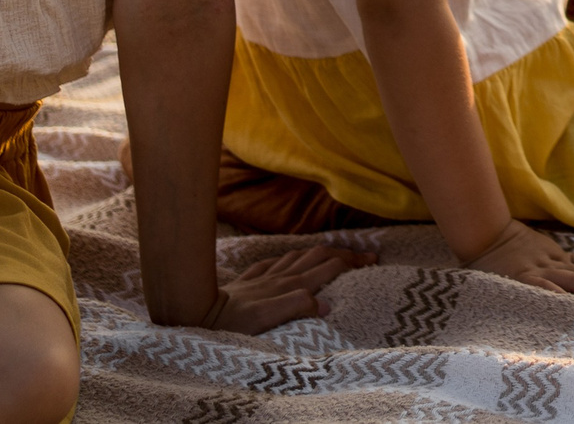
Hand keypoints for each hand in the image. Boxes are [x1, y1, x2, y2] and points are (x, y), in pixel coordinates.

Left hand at [197, 244, 375, 332]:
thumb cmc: (234, 322)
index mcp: (291, 286)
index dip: (353, 262)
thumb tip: (325, 305)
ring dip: (322, 251)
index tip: (373, 259)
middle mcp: (281, 276)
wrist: (200, 313)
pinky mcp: (250, 279)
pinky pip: (276, 261)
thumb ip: (297, 307)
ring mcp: (265, 275)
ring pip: (300, 255)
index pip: (330, 267)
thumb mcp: (268, 319)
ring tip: (334, 251)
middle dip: (345, 253)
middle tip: (365, 255)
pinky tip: (290, 258)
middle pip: (320, 257)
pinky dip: (291, 257)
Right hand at [462, 219, 573, 295]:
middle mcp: (553, 263)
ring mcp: (538, 270)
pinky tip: (572, 306)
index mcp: (558, 256)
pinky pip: (544, 287)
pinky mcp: (522, 278)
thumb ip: (555, 260)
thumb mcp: (539, 250)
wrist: (486, 235)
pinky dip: (559, 295)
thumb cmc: (511, 249)